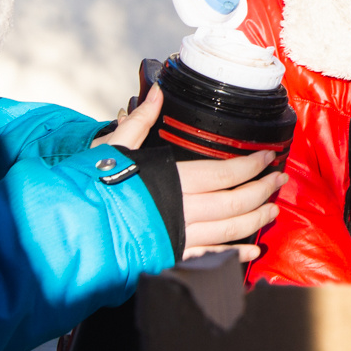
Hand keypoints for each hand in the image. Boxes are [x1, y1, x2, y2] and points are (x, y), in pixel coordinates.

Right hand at [87, 86, 284, 260]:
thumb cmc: (91, 186)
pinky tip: (250, 250)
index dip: (251, 165)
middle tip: (280, 181)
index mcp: (171, 180)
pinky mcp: (171, 258)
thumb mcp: (114, 147)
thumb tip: (157, 93)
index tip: (268, 157)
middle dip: (262, 191)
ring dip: (255, 220)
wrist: (70, 231)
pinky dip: (235, 254)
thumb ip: (141, 121)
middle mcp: (181, 210)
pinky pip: (211, 256)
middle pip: (235, 201)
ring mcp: (178, 237)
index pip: (224, 172)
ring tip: (272, 210)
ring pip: (229, 230)